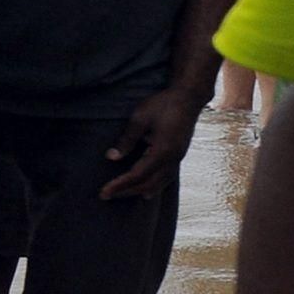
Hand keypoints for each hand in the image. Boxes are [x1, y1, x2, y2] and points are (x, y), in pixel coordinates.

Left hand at [102, 84, 207, 200]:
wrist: (188, 98)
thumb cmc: (163, 105)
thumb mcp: (140, 118)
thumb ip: (127, 140)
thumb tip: (112, 158)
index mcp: (163, 151)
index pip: (138, 175)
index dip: (120, 185)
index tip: (104, 192)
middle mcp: (173, 159)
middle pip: (148, 184)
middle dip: (127, 191)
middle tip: (106, 196)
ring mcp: (178, 158)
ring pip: (159, 183)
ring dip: (139, 191)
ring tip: (121, 195)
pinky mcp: (178, 155)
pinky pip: (166, 177)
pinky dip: (153, 186)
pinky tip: (146, 191)